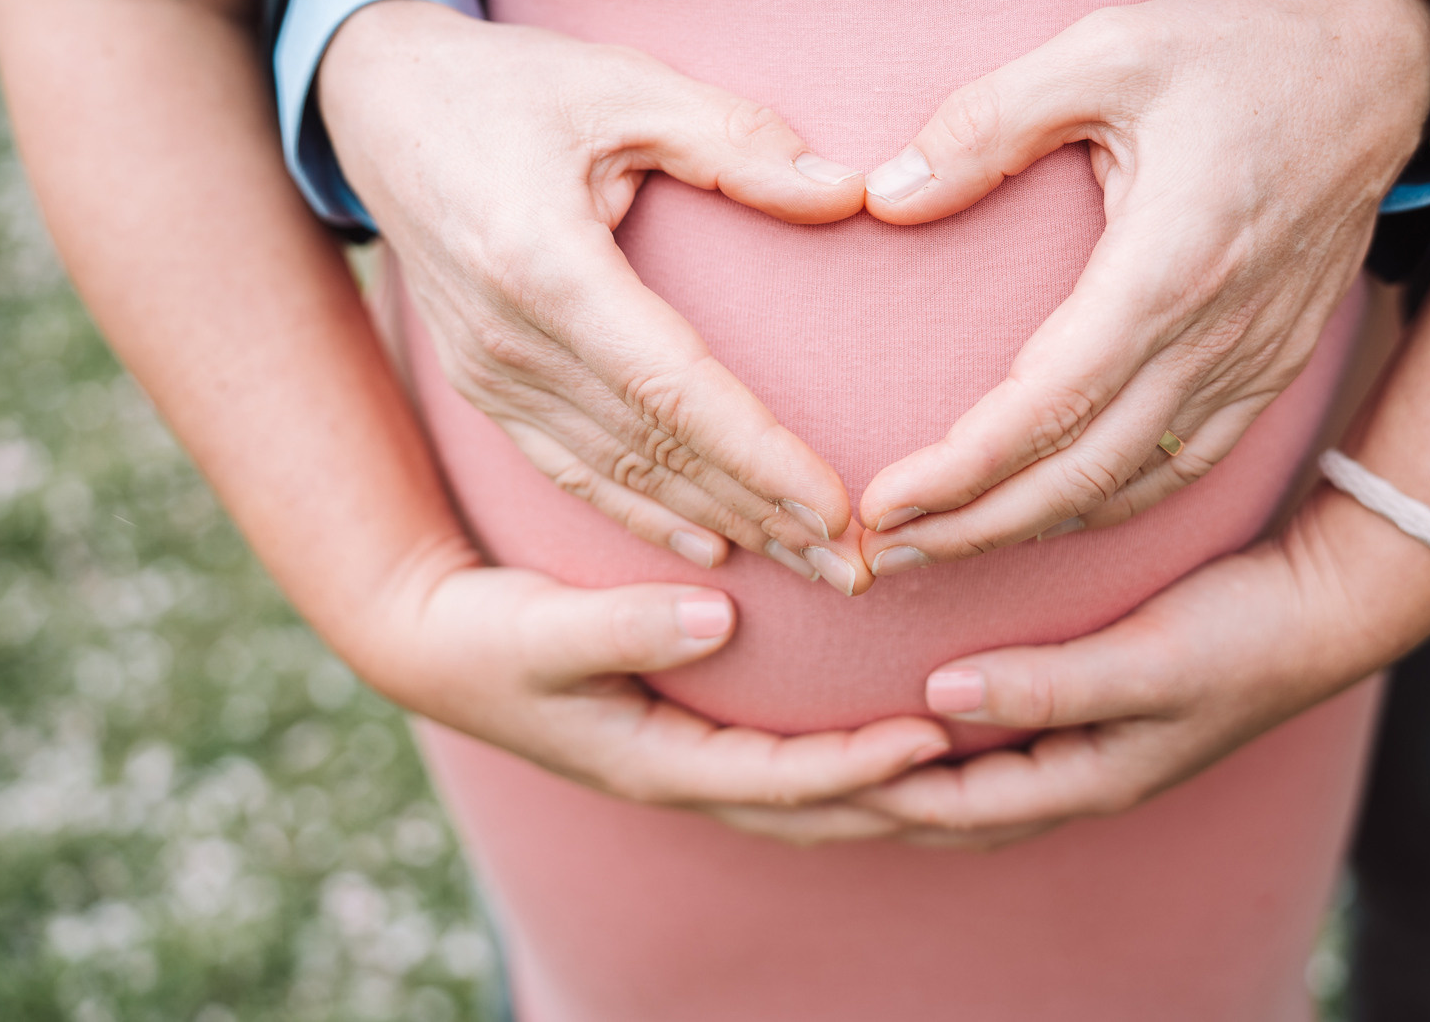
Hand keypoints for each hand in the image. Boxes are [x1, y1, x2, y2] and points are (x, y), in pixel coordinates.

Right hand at [320, 0, 875, 592]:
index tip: (835, 509)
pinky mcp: (483, 387)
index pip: (674, 389)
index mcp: (545, 266)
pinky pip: (570, 470)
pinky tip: (711, 549)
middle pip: (655, 451)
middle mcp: (510, 341)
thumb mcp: (626, 85)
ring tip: (809, 568)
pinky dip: (643, 515)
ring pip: (619, 474)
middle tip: (855, 568)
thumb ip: (738, 141)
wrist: (380, 103)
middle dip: (762, 516)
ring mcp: (489, 374)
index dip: (758, 456)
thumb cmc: (514, 85)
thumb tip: (849, 194)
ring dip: (719, 526)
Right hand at [355, 533, 950, 844]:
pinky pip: (793, 766)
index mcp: (655, 761)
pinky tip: (905, 736)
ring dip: (889, 794)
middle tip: (992, 778)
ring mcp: (691, 760)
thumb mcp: (542, 630)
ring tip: (975, 770)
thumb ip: (624, 626)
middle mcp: (684, 773)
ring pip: (811, 799)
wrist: (438, 644)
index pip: (779, 781)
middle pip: (815, 812)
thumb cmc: (487, 637)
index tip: (932, 739)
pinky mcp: (695, 734)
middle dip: (899, 803)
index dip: (856, 765)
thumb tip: (719, 617)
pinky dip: (853, 763)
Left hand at [850, 486, 1429, 848]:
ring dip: (892, 774)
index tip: (793, 765)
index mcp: (1087, 778)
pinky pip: (987, 742)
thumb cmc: (1244, 634)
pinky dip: (933, 736)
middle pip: (944, 811)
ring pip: (961, 781)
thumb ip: (1047, 681)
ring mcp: (1082, 747)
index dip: (872, 787)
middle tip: (779, 781)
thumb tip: (936, 696)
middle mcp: (1076, 774)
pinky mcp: (1085, 709)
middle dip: (864, 803)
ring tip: (816, 753)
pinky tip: (900, 701)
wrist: (1325, 606)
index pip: (950, 805)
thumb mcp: (1148, 659)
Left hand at [855, 0, 1429, 570]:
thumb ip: (988, 121)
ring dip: (1031, 531)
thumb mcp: (1104, 50)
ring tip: (940, 547)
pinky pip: (1183, 467)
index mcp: (1168, 265)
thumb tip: (888, 195)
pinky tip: (1047, 515)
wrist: (1376, 70)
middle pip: (1081, 474)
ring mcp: (1252, 363)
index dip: (958, 472)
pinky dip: (1107, 506)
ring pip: (1132, 487)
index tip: (882, 506)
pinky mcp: (1270, 369)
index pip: (1046, 406)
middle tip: (882, 555)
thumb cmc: (1234, 53)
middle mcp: (1216, 336)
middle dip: (973, 529)